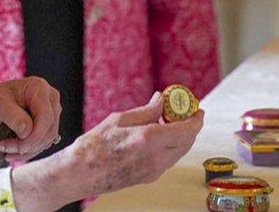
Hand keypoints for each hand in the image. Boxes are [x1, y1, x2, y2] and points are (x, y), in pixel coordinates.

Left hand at [0, 77, 61, 161]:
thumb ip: (13, 116)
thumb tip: (28, 131)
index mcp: (39, 87)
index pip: (46, 119)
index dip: (33, 137)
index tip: (9, 147)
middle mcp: (49, 98)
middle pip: (49, 131)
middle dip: (27, 146)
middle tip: (4, 150)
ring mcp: (51, 111)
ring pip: (48, 140)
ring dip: (27, 151)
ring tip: (6, 151)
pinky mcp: (48, 124)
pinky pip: (45, 143)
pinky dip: (30, 151)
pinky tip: (14, 151)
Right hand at [10, 92, 203, 210]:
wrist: (81, 173)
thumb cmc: (95, 145)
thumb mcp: (120, 119)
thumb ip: (146, 111)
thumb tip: (162, 101)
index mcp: (150, 140)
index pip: (187, 130)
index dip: (196, 118)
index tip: (197, 108)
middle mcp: (156, 158)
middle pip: (187, 142)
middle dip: (190, 126)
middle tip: (185, 112)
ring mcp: (154, 171)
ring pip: (179, 152)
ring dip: (181, 136)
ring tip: (169, 120)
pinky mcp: (148, 178)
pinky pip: (168, 159)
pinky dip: (171, 146)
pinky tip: (159, 135)